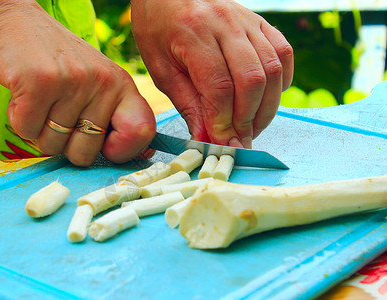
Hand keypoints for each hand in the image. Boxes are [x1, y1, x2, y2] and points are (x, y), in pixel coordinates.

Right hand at [0, 1, 155, 165]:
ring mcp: (73, 80)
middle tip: (58, 112)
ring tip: (41, 99)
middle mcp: (103, 81)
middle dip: (65, 144)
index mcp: (122, 85)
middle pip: (85, 154)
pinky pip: (26, 130)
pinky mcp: (39, 81)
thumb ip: (117, 117)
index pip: (142, 132)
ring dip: (39, 131)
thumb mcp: (98, 85)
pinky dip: (18, 120)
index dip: (121, 151)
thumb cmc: (59, 65)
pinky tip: (24, 94)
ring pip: (52, 146)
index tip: (103, 143)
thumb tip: (143, 155)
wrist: (15, 23)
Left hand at [131, 0, 293, 147]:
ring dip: (266, 107)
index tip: (223, 144)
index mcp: (193, 34)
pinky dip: (280, 83)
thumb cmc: (158, 28)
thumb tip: (206, 138)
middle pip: (252, 80)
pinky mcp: (260, 22)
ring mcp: (247, 21)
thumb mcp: (161, 69)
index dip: (224, 122)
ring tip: (250, 127)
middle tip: (238, 140)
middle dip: (247, 119)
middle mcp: (226, 24)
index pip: (219, 87)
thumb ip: (187, 104)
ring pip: (272, 69)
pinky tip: (265, 99)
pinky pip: (283, 54)